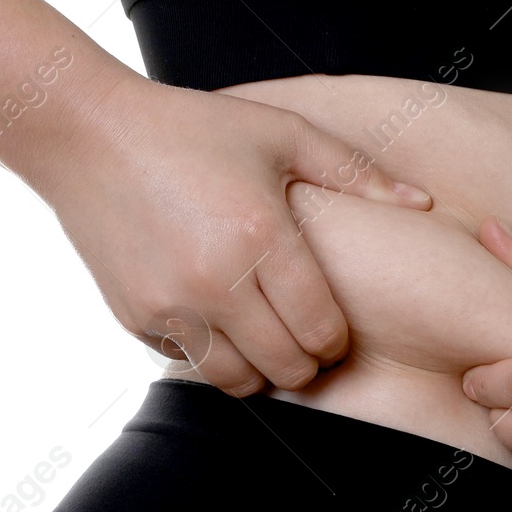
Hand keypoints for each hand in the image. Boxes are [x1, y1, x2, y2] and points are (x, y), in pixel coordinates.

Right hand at [33, 68, 433, 395]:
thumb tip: (423, 203)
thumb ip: (355, 173)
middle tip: (304, 342)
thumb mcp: (280, 133)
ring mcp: (172, 305)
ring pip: (239, 382)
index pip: (322, 330)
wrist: (88, 136)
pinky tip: (215, 320)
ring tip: (264, 340)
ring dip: (259, 370)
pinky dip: (210, 354)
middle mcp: (217, 280)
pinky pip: (191, 364)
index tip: (333, 332)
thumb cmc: (191, 129)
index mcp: (262, 235)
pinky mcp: (137, 317)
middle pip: (288, 367)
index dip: (337, 342)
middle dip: (306, 363)